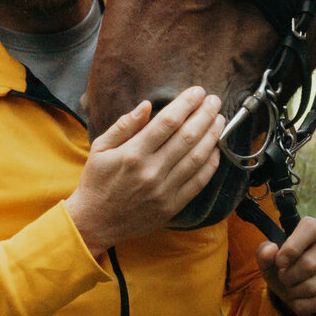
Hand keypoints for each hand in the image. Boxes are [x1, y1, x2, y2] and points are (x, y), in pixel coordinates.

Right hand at [66, 87, 223, 256]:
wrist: (95, 223)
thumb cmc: (96, 182)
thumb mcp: (100, 148)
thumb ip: (124, 125)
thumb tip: (147, 105)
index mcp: (133, 154)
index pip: (167, 122)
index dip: (186, 104)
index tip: (197, 92)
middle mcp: (151, 171)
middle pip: (187, 136)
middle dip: (205, 115)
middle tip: (214, 100)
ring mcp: (164, 190)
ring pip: (197, 157)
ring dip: (212, 136)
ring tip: (220, 120)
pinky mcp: (172, 206)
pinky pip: (198, 182)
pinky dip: (211, 164)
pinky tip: (216, 149)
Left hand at [257, 217, 315, 315]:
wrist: (301, 292)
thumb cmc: (286, 270)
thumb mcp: (269, 262)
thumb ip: (264, 253)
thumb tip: (270, 249)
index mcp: (315, 228)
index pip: (309, 228)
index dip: (292, 248)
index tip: (280, 264)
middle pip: (310, 264)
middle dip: (290, 278)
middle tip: (285, 280)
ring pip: (315, 285)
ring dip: (296, 294)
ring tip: (293, 291)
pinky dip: (307, 306)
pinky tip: (302, 304)